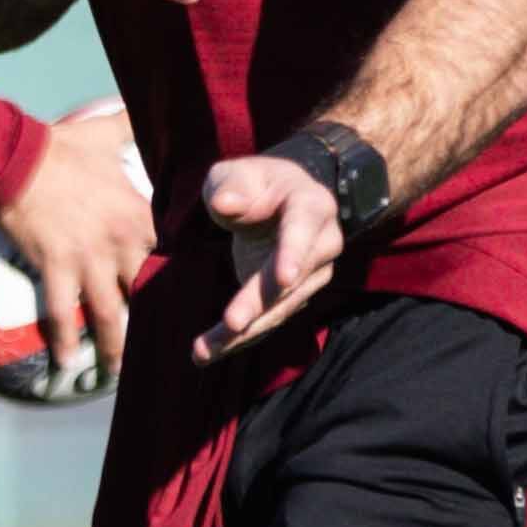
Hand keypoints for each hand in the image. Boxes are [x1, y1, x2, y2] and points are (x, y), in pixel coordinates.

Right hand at [0, 105, 156, 386]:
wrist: (15, 157)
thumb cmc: (62, 145)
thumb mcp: (107, 132)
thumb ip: (134, 126)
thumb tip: (152, 107)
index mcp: (138, 213)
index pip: (170, 253)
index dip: (180, 278)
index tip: (190, 299)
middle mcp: (120, 242)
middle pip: (146, 291)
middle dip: (154, 320)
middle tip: (163, 347)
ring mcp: (88, 258)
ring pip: (110, 313)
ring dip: (114, 346)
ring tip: (118, 370)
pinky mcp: (55, 267)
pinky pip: (62, 312)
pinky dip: (62, 340)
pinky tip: (63, 363)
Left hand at [196, 153, 344, 358]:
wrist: (279, 200)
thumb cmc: (256, 184)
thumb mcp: (237, 173)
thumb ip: (232, 185)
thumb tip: (225, 204)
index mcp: (311, 206)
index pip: (303, 231)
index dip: (293, 255)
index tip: (282, 278)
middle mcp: (322, 245)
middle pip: (292, 281)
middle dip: (261, 304)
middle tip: (231, 324)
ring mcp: (311, 276)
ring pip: (280, 309)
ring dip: (245, 332)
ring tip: (204, 351)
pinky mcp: (292, 298)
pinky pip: (268, 321)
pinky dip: (239, 339)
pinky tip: (207, 353)